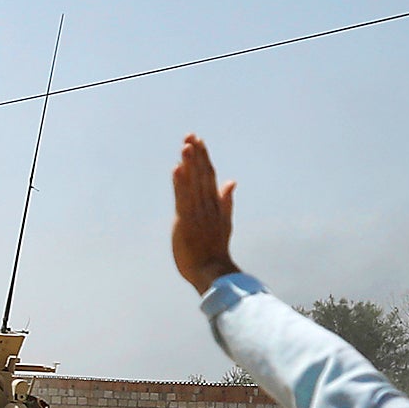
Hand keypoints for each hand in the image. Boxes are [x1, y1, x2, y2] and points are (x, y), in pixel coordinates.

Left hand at [171, 134, 240, 293]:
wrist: (212, 271)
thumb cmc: (214, 250)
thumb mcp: (224, 222)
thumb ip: (226, 201)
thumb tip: (231, 181)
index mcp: (214, 205)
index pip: (209, 176)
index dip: (203, 158)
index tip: (198, 142)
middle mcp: (207, 206)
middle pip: (202, 175)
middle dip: (196, 155)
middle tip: (190, 136)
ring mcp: (197, 213)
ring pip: (193, 184)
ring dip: (189, 164)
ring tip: (185, 145)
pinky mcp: (185, 222)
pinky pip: (183, 199)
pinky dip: (180, 184)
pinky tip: (177, 169)